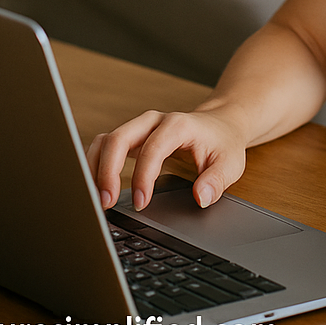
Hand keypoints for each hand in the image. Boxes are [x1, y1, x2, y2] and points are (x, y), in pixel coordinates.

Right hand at [86, 105, 248, 212]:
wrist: (221, 124)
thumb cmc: (223, 143)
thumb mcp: (230, 163)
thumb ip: (217, 181)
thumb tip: (201, 198)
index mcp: (178, 125)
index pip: (152, 148)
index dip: (143, 176)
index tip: (141, 202)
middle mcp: (154, 121)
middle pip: (118, 138)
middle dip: (107, 172)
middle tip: (107, 203)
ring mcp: (140, 127)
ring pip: (105, 141)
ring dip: (95, 169)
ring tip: (98, 199)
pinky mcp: (132, 136)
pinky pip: (104, 146)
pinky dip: (95, 166)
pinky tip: (96, 188)